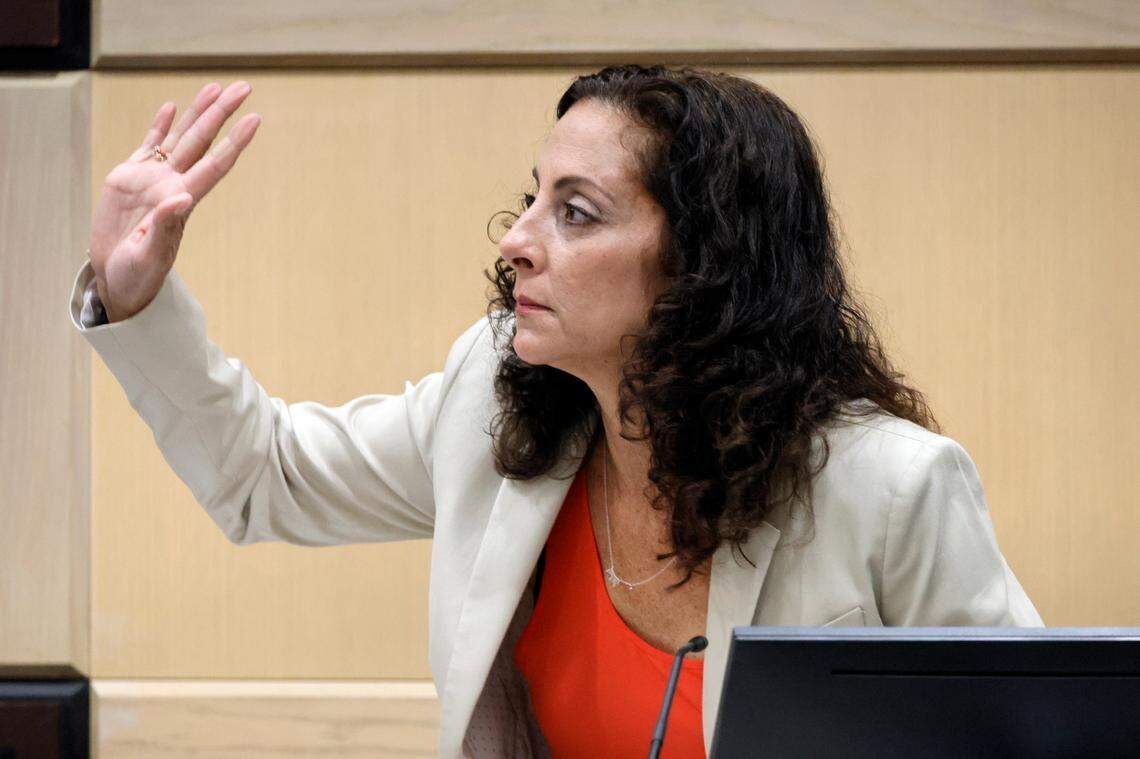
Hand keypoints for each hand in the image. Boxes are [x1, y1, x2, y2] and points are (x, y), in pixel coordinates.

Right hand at [88, 80, 260, 321]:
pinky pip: (148, 146)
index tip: (254, 119)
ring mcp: (152, 180)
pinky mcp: (129, 179)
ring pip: (179, 138)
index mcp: (181, 202)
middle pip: (202, 141)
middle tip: (244, 86)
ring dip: (197, 112)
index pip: (215, 165)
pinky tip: (171, 108)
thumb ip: (164, 226)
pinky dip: (159, 127)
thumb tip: (182, 198)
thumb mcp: (149, 255)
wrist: (116, 280)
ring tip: (215, 87)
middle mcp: (172, 185)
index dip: (234, 142)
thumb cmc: (137, 276)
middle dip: (221, 112)